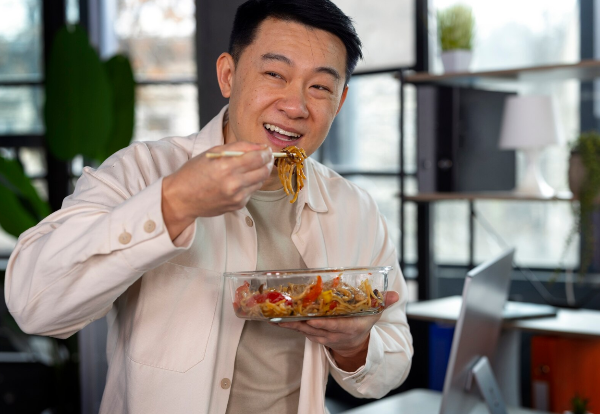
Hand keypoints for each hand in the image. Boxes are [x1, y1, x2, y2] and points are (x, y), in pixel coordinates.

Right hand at [162, 141, 273, 238]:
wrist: (181, 198)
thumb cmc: (194, 172)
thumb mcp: (213, 152)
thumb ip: (239, 147)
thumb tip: (261, 147)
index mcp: (226, 166)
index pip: (259, 158)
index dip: (266, 152)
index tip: (266, 149)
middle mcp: (234, 183)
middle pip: (264, 171)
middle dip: (267, 162)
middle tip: (263, 157)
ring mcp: (237, 196)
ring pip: (260, 181)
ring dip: (258, 173)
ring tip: (247, 168)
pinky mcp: (238, 205)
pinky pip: (252, 191)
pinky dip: (249, 184)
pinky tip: (237, 181)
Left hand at [276, 291, 398, 371]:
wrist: (354, 346)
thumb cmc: (363, 324)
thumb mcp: (374, 314)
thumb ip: (383, 303)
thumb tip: (395, 295)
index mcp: (349, 328)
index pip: (335, 327)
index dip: (323, 324)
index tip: (313, 320)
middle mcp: (333, 334)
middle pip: (315, 328)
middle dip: (301, 322)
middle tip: (288, 313)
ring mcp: (322, 336)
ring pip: (305, 330)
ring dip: (291, 323)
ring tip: (277, 314)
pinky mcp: (313, 336)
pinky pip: (299, 331)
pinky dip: (288, 325)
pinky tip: (275, 319)